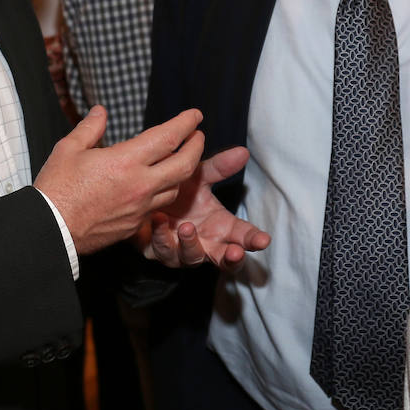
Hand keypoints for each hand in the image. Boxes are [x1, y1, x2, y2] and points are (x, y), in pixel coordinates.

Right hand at [35, 107, 206, 255]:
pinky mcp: (135, 225)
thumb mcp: (69, 149)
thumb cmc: (57, 188)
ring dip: (183, 171)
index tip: (195, 116)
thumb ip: (90, 128)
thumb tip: (100, 112)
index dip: (186, 124)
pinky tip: (157, 186)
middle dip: (196, 147)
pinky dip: (163, 192)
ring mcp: (140, 208)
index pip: (169, 137)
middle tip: (197, 135)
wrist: (50, 230)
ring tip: (181, 159)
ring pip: (175, 188)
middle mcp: (140, 184)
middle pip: (185, 165)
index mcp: (126, 161)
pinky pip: (158, 207)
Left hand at [141, 146, 270, 271]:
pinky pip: (162, 250)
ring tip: (187, 228)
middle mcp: (206, 243)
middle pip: (225, 257)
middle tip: (235, 253)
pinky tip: (158, 221)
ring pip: (192, 257)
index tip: (264, 240)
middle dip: (232, 258)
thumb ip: (220, 168)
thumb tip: (243, 151)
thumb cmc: (180, 191)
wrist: (146, 196)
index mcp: (221, 226)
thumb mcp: (201, 177)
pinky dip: (161, 236)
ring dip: (191, 244)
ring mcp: (183, 250)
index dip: (254, 240)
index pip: (243, 236)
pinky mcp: (159, 252)